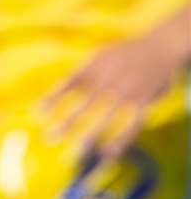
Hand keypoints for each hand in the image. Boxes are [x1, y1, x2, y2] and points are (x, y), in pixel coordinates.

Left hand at [45, 24, 189, 162]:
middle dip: (67, 123)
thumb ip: (83, 72)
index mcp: (93, 67)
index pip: (68, 84)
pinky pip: (132, 124)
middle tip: (50, 139)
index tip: (38, 114)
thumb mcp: (99, 55)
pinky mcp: (144, 102)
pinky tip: (109, 153)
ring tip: (77, 152)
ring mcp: (126, 92)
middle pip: (84, 105)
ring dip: (91, 135)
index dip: (53, 99)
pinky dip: (121, 139)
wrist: (159, 45)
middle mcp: (108, 80)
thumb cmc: (124, 53)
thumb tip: (62, 91)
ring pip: (105, 117)